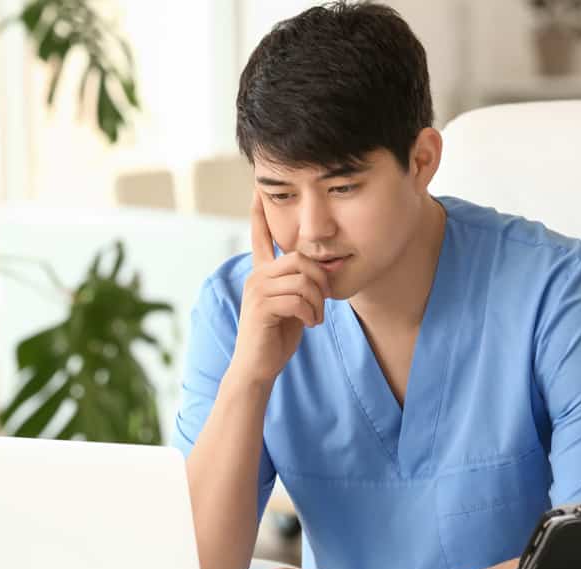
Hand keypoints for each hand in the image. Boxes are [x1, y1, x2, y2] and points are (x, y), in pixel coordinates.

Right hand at [229, 191, 330, 385]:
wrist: (257, 367)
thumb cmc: (277, 337)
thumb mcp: (293, 305)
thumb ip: (302, 285)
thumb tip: (324, 270)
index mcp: (262, 272)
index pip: (260, 236)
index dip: (259, 213)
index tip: (257, 190)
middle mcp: (255, 276)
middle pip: (300, 258)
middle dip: (321, 279)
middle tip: (324, 301)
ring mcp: (256, 290)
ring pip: (303, 279)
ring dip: (318, 301)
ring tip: (315, 317)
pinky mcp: (261, 307)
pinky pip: (298, 299)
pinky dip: (311, 313)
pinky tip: (308, 325)